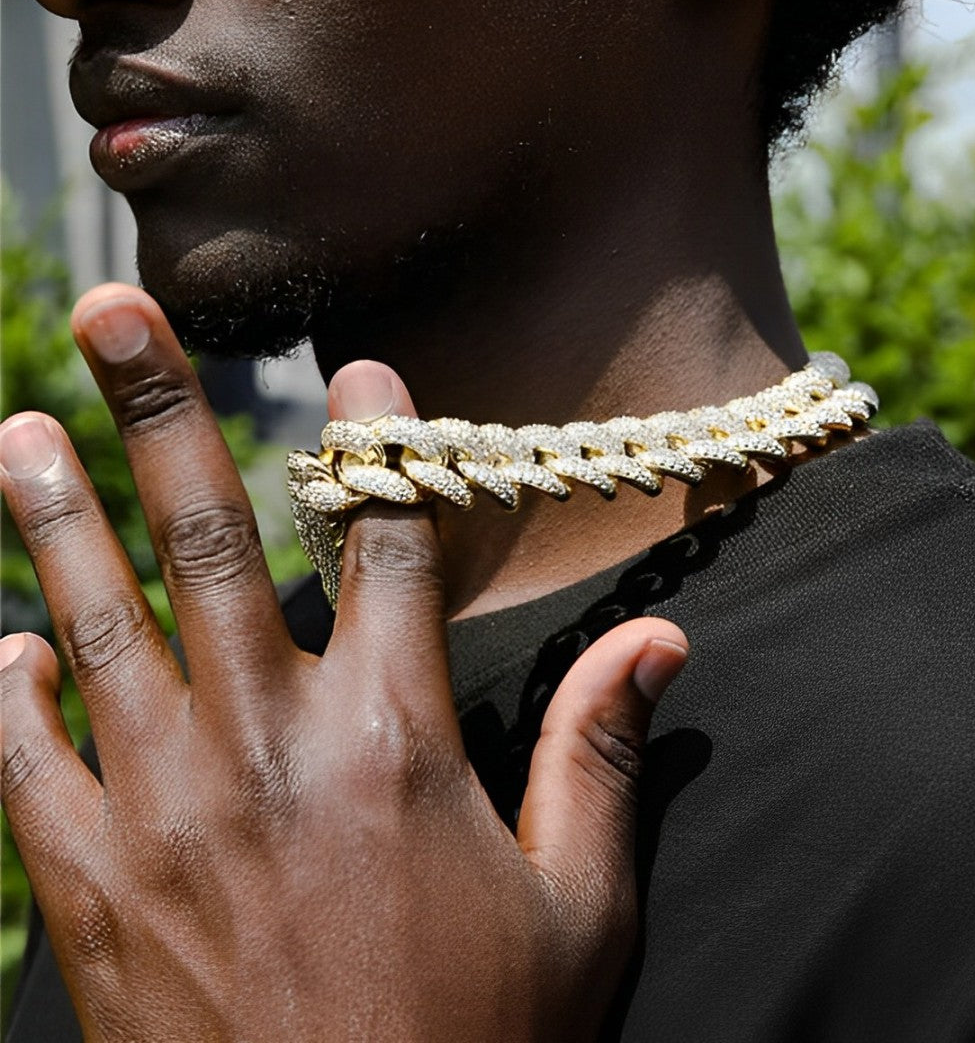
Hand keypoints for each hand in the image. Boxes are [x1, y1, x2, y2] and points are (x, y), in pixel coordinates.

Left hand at [0, 285, 687, 1041]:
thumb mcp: (579, 910)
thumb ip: (600, 756)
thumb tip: (661, 643)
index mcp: (397, 743)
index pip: (384, 544)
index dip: (374, 444)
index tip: (356, 364)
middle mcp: (271, 749)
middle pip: (211, 541)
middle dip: (160, 413)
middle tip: (109, 311)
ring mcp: (165, 816)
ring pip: (99, 626)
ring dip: (57, 520)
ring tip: (17, 429)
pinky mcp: (90, 894)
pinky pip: (29, 771)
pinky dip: (8, 701)